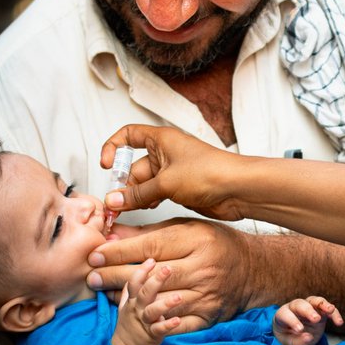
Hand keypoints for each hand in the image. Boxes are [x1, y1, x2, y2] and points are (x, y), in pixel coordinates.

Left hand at [89, 219, 255, 326]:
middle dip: (116, 275)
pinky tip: (135, 315)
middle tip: (93, 276)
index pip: (151, 246)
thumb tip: (112, 234)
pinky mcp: (208, 317)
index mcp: (198, 240)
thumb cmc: (217, 245)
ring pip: (160, 301)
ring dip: (130, 299)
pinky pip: (176, 323)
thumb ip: (148, 233)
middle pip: (152, 274)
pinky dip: (154, 321)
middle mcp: (204, 268)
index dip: (120, 252)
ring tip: (107, 294)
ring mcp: (207, 295)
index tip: (96, 255)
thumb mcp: (185, 229)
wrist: (254, 270)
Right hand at [100, 124, 248, 219]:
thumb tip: (114, 199)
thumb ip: (137, 193)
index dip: (113, 147)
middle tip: (117, 202)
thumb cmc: (210, 172)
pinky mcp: (179, 188)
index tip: (106, 164)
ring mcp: (172, 172)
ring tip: (130, 208)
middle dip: (124, 184)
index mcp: (161, 139)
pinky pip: (155, 194)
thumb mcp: (166, 183)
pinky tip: (147, 208)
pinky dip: (148, 201)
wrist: (238, 189)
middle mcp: (165, 153)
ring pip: (144, 183)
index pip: (129, 135)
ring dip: (135, 196)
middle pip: (133, 166)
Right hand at [112, 260, 201, 344]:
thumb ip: (131, 284)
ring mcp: (144, 321)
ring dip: (165, 304)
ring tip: (178, 297)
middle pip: (145, 292)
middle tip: (168, 269)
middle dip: (156, 280)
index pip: (134, 281)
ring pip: (153, 311)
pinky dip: (168, 325)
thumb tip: (133, 262)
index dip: (142, 270)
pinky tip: (178, 320)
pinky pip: (160, 330)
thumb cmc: (132, 318)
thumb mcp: (127, 300)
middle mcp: (137, 308)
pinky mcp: (152, 334)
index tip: (152, 259)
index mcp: (133, 298)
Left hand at [273, 296, 343, 344]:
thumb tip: (308, 337)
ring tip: (331, 310)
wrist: (295, 336)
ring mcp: (309, 307)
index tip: (300, 329)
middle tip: (315, 319)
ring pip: (315, 301)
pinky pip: (328, 309)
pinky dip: (334, 314)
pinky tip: (339, 322)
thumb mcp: (290, 343)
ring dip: (323, 304)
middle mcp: (295, 307)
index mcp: (283, 314)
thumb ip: (298, 341)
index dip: (292, 321)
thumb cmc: (289, 338)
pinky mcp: (320, 311)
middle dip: (308, 310)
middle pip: (300, 304)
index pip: (286, 314)